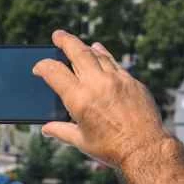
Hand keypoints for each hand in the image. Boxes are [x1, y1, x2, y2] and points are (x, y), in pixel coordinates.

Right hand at [33, 30, 169, 168]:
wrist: (145, 149)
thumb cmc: (112, 149)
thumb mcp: (82, 142)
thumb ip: (62, 131)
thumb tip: (47, 129)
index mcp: (79, 99)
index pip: (54, 72)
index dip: (43, 66)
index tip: (39, 68)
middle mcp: (97, 84)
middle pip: (77, 52)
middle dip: (65, 40)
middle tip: (58, 35)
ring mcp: (117, 80)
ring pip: (98, 55)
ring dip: (86, 48)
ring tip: (79, 45)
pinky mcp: (132, 82)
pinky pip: (115, 64)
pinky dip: (105, 56)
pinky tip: (101, 53)